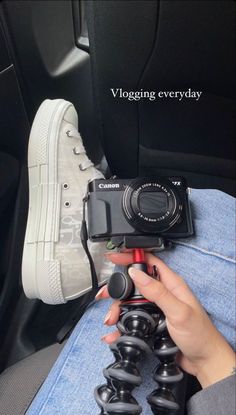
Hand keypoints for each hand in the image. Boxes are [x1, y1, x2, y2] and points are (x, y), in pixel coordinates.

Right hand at [96, 252, 235, 388]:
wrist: (204, 361)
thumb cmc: (200, 334)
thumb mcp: (178, 311)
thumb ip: (157, 292)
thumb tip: (136, 273)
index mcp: (171, 284)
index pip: (148, 262)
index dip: (131, 257)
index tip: (114, 257)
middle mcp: (163, 293)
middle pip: (135, 283)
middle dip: (118, 288)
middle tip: (104, 294)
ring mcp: (156, 308)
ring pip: (130, 302)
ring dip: (117, 309)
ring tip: (110, 320)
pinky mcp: (152, 322)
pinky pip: (133, 319)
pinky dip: (121, 324)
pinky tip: (114, 332)